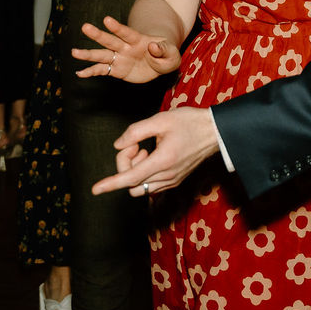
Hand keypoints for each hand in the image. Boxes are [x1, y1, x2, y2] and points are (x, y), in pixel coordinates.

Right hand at [72, 16, 180, 83]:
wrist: (160, 63)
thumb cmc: (166, 55)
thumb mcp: (172, 53)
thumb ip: (164, 50)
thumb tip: (153, 47)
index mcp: (138, 40)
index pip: (126, 32)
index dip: (117, 27)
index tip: (106, 20)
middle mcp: (125, 47)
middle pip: (110, 40)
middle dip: (98, 35)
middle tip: (85, 27)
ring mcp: (119, 58)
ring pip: (101, 55)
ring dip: (88, 54)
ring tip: (74, 52)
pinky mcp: (116, 69)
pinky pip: (102, 70)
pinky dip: (91, 72)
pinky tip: (80, 73)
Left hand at [93, 108, 219, 196]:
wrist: (215, 132)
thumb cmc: (190, 122)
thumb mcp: (161, 119)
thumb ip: (136, 131)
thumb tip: (119, 145)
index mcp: (163, 161)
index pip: (130, 177)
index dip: (111, 183)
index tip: (95, 189)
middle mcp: (167, 176)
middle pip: (132, 182)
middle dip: (125, 164)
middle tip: (134, 144)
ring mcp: (172, 181)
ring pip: (140, 186)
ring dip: (134, 170)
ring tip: (143, 148)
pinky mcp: (175, 181)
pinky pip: (150, 185)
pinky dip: (143, 172)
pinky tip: (150, 154)